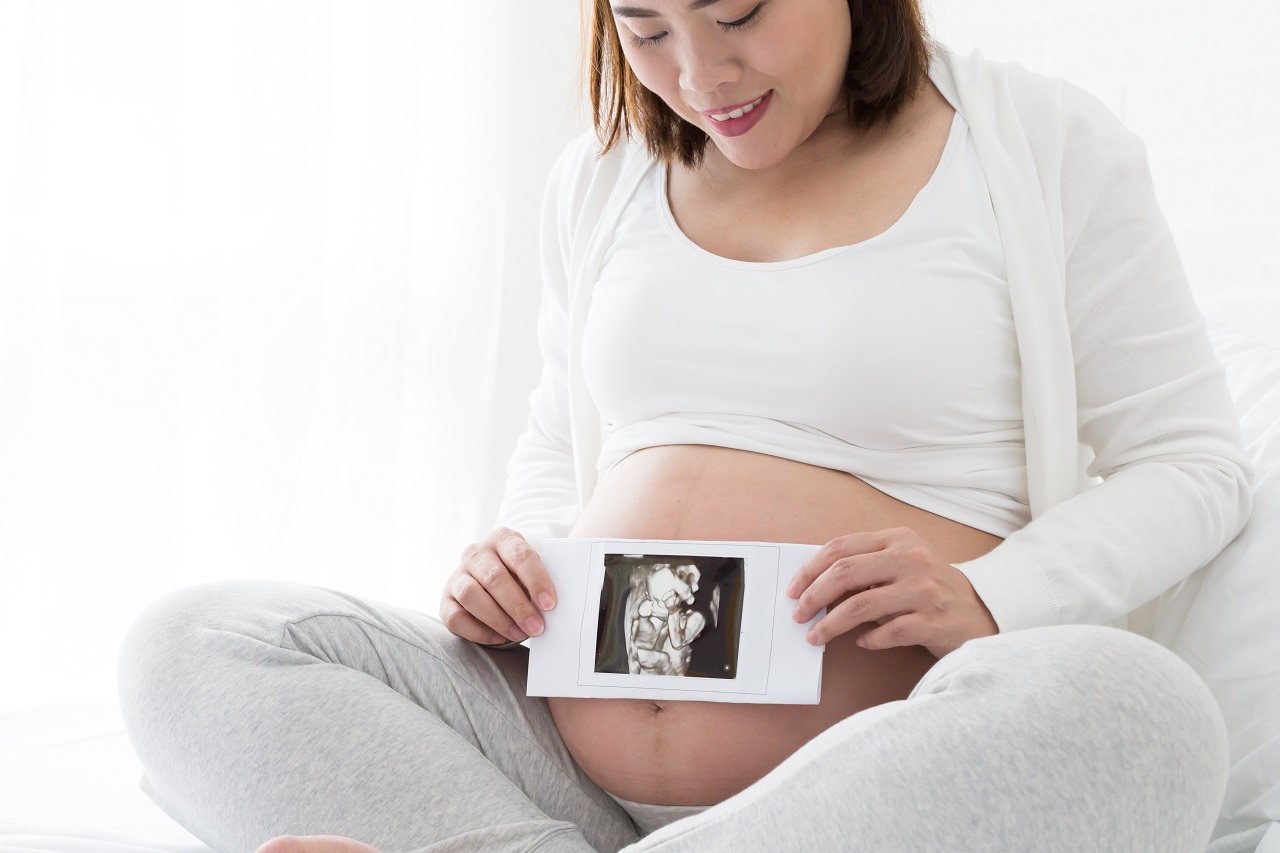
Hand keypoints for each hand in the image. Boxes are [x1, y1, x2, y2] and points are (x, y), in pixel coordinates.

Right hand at [439, 527, 556, 645]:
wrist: (493, 585)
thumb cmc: (520, 579)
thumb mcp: (531, 574)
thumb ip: (539, 584)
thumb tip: (548, 608)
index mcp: (502, 539)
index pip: (519, 555)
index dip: (536, 580)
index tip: (549, 604)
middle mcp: (476, 553)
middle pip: (494, 577)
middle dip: (518, 606)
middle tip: (536, 627)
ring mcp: (457, 576)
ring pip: (471, 595)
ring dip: (498, 619)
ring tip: (519, 634)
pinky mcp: (445, 600)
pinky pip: (455, 617)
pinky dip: (478, 631)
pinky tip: (498, 638)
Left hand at [785, 526, 997, 658]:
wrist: (978, 612)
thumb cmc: (928, 588)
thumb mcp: (900, 563)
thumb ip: (864, 566)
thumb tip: (813, 585)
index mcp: (897, 539)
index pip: (841, 548)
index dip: (810, 569)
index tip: (792, 589)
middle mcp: (911, 559)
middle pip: (845, 573)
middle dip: (813, 596)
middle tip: (798, 615)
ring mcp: (923, 590)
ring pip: (861, 605)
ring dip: (831, 625)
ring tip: (815, 637)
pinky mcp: (933, 621)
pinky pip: (888, 632)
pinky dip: (868, 640)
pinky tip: (861, 643)